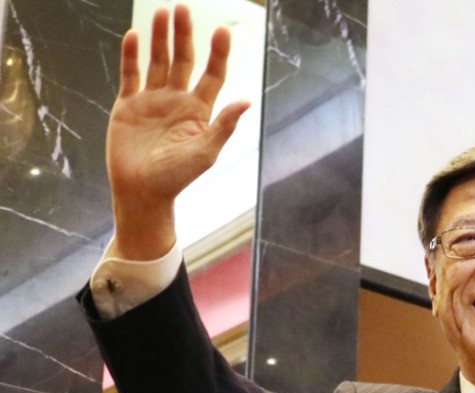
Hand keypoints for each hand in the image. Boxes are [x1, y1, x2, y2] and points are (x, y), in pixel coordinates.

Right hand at [107, 3, 249, 259]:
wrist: (142, 191)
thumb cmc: (177, 177)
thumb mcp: (205, 153)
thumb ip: (224, 126)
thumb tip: (246, 101)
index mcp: (199, 111)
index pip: (212, 75)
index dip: (218, 53)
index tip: (223, 30)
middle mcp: (177, 100)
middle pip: (183, 60)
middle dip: (184, 35)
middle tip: (184, 8)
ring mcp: (152, 100)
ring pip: (158, 62)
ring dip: (160, 38)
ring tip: (162, 12)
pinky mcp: (129, 105)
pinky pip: (131, 75)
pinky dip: (132, 56)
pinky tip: (135, 36)